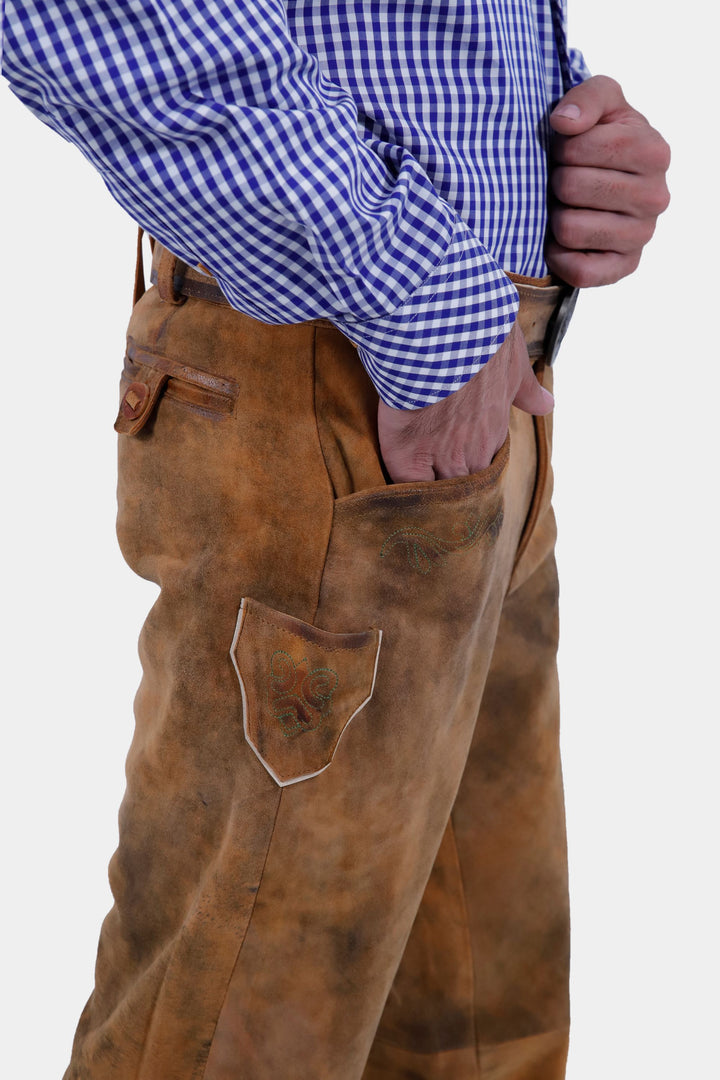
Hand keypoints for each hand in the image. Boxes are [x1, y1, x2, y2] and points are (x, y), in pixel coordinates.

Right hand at [377, 322, 552, 482]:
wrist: (441, 329)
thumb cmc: (479, 337)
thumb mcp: (513, 360)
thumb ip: (525, 388)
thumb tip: (547, 404)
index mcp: (495, 431)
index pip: (486, 467)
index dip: (472, 469)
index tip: (463, 467)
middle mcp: (473, 452)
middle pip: (465, 489)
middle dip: (454, 492)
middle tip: (439, 496)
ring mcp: (441, 457)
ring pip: (438, 494)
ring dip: (428, 497)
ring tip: (414, 501)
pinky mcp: (407, 456)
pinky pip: (404, 486)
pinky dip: (399, 491)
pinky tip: (391, 492)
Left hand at [547, 75, 669, 286]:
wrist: (604, 181)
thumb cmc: (600, 139)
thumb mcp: (601, 103)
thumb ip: (587, 97)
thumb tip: (565, 123)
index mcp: (653, 151)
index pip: (579, 148)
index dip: (561, 147)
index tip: (568, 149)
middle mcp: (656, 196)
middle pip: (571, 187)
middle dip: (557, 181)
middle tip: (565, 180)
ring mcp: (642, 235)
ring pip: (569, 229)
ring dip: (555, 216)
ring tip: (566, 206)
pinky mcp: (624, 267)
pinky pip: (580, 271)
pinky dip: (559, 257)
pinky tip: (563, 240)